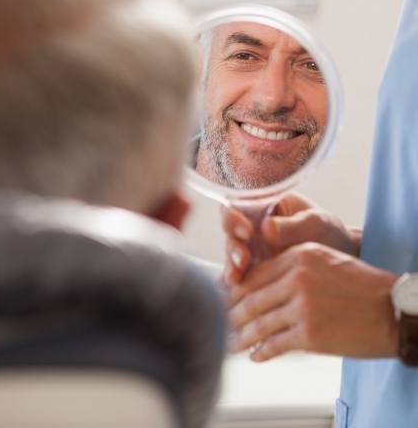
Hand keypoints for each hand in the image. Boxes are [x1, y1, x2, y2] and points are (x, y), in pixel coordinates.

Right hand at [222, 192, 361, 284]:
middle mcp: (251, 225)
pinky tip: (237, 290)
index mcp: (263, 204)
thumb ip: (292, 225)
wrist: (342, 261)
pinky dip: (236, 283)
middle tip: (243, 260)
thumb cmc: (329, 233)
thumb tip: (266, 228)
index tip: (247, 231)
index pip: (237, 205)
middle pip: (229, 232)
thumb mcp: (316, 224)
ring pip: (231, 255)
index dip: (234, 217)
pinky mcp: (253, 271)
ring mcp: (250, 249)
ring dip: (231, 266)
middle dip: (233, 247)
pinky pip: (238, 275)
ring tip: (237, 278)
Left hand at [228, 242, 397, 360]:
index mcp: (298, 256)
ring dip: (241, 336)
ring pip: (259, 323)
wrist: (393, 309)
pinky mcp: (310, 334)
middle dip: (231, 313)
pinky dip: (261, 351)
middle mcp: (297, 278)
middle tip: (220, 322)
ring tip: (230, 343)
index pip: (255, 275)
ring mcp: (303, 307)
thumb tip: (259, 284)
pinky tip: (255, 355)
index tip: (223, 299)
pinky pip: (275, 344)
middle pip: (251, 298)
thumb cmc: (360, 285)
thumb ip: (290, 266)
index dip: (234, 290)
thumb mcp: (323, 260)